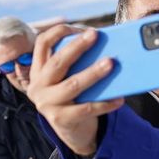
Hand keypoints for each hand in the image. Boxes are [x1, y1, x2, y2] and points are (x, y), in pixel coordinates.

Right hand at [27, 25, 123, 155]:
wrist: (72, 131)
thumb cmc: (75, 96)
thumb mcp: (68, 78)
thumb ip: (77, 64)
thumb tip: (106, 44)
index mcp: (38, 70)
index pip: (42, 43)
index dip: (60, 32)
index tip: (81, 28)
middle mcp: (38, 86)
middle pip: (57, 62)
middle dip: (77, 47)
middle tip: (95, 35)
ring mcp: (48, 104)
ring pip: (72, 85)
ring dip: (93, 73)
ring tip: (111, 63)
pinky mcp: (62, 120)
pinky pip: (87, 109)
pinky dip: (105, 103)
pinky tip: (120, 98)